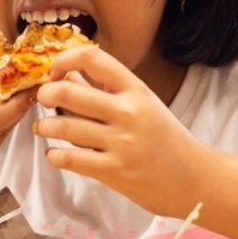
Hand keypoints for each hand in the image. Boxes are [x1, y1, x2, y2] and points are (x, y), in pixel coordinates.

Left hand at [34, 46, 206, 217]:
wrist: (195, 180)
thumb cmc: (167, 139)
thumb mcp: (144, 105)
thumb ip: (107, 89)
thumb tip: (70, 73)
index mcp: (136, 90)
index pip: (93, 58)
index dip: (65, 59)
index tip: (55, 71)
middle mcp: (128, 112)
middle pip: (70, 92)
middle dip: (46, 93)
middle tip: (41, 98)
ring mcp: (121, 142)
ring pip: (66, 126)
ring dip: (47, 126)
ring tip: (44, 128)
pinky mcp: (114, 171)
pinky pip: (72, 159)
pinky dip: (55, 156)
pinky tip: (53, 154)